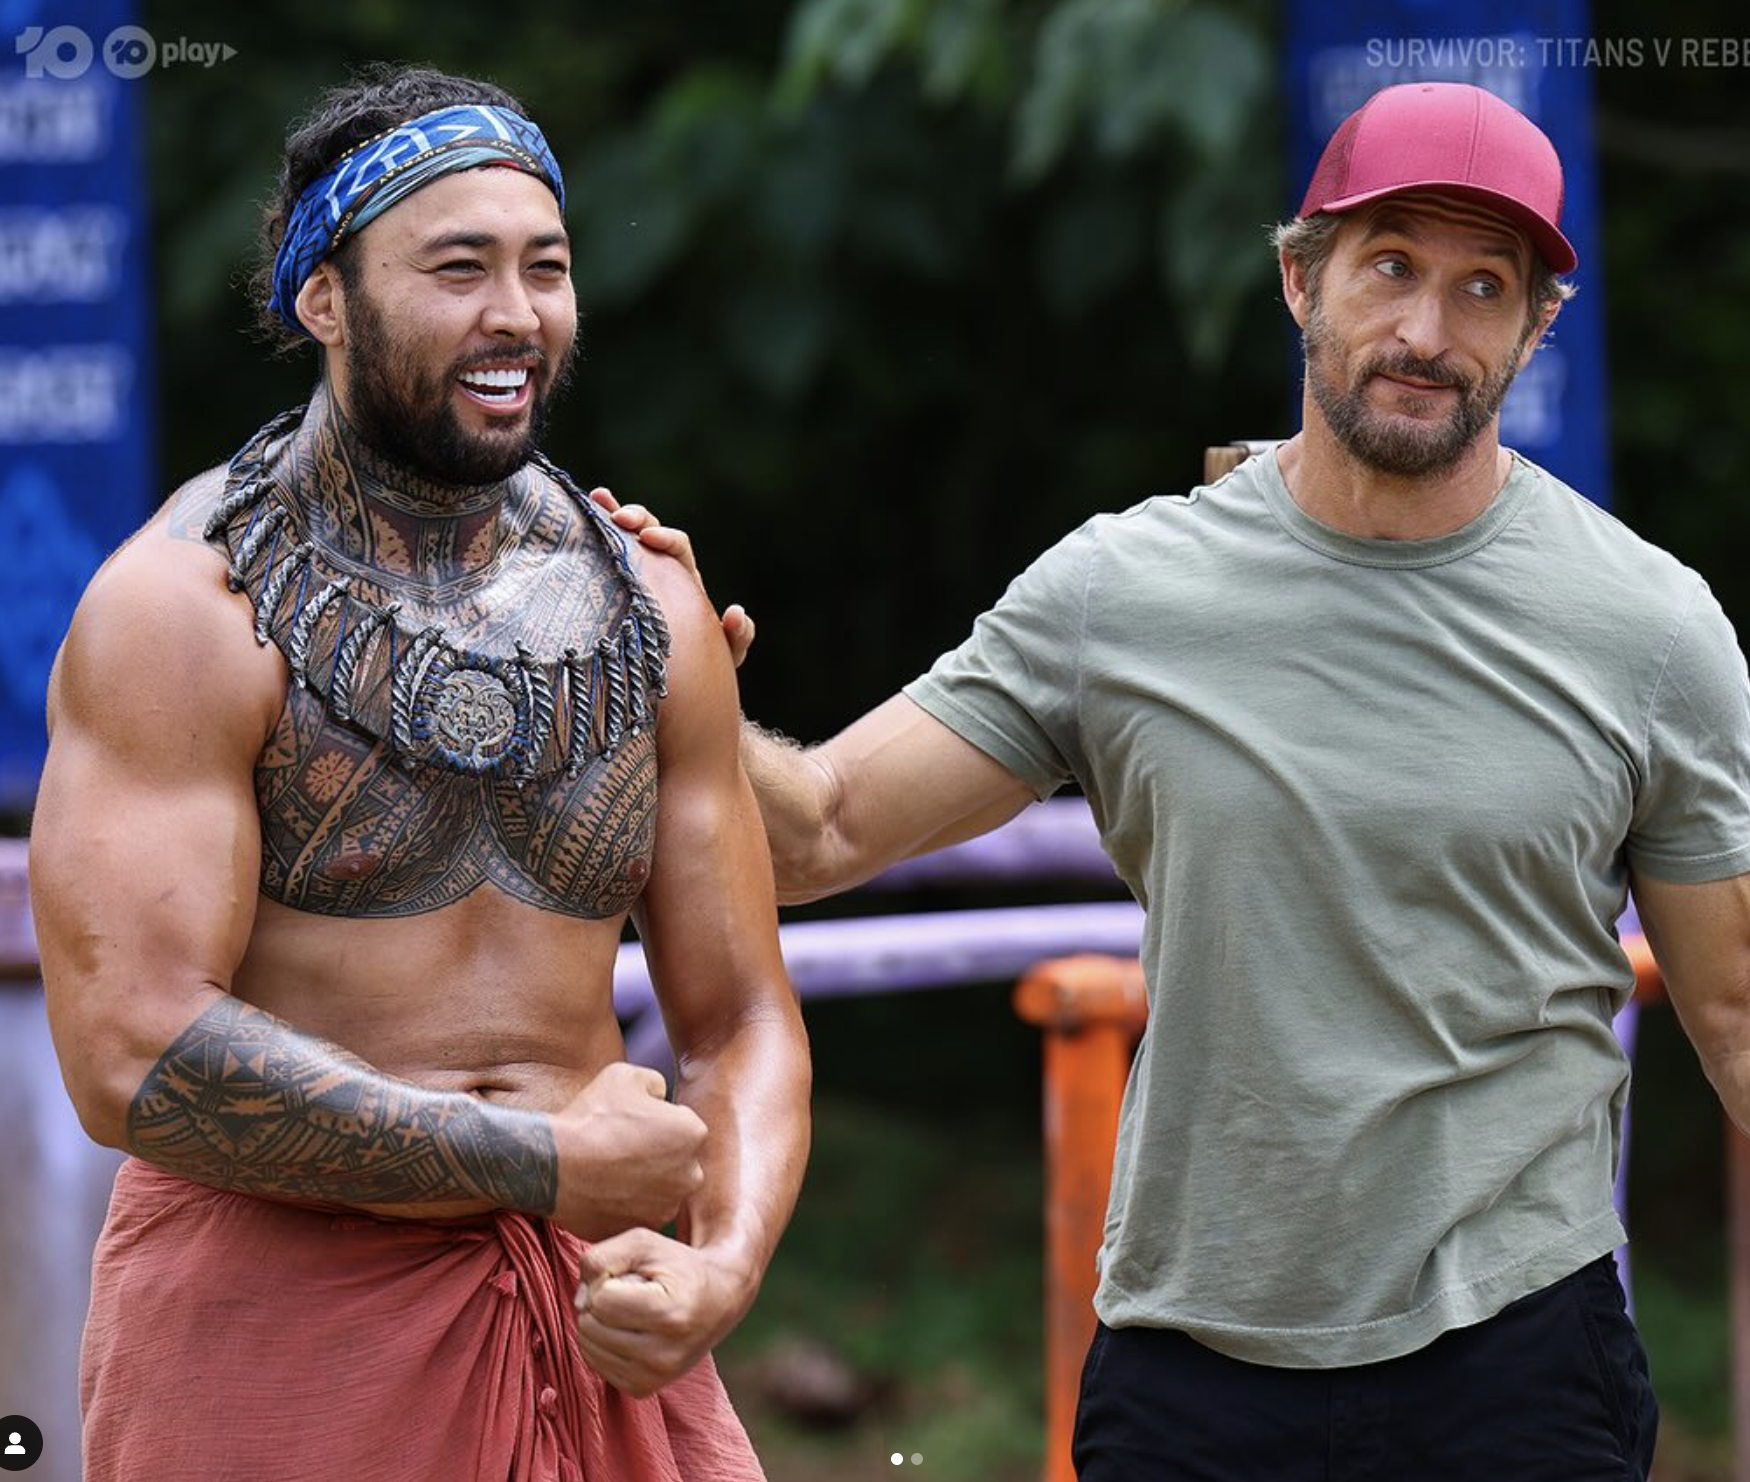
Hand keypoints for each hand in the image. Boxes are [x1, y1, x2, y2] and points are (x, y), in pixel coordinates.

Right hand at [550, 1062, 707, 1240]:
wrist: (555, 1165)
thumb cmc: (591, 1117)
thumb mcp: (625, 1075)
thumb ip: (655, 1083)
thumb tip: (661, 1096)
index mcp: (693, 1133)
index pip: (682, 1125)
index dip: (656, 1122)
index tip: (630, 1124)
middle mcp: (691, 1173)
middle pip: (678, 1161)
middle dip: (657, 1155)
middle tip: (621, 1148)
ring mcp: (668, 1206)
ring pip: (661, 1190)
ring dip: (644, 1182)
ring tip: (609, 1170)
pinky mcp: (644, 1228)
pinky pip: (641, 1213)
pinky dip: (628, 1205)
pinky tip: (604, 1191)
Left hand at [574, 1227, 754, 1395]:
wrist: (719, 1299)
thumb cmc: (678, 1266)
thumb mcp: (644, 1243)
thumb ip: (601, 1258)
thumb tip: (578, 1301)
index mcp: (669, 1315)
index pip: (600, 1300)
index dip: (607, 1279)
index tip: (632, 1276)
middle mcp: (663, 1355)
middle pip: (590, 1325)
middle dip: (600, 1302)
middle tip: (630, 1293)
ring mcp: (654, 1377)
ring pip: (587, 1347)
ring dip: (599, 1322)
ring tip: (631, 1311)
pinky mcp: (643, 1389)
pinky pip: (595, 1364)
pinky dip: (603, 1343)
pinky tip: (629, 1329)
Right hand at [590, 488, 754, 668]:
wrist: (681, 682)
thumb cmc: (706, 666)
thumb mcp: (726, 654)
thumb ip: (739, 635)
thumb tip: (736, 611)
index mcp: (687, 581)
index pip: (678, 548)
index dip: (665, 538)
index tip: (647, 538)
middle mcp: (663, 573)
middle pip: (651, 532)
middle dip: (636, 519)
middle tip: (617, 517)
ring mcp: (638, 579)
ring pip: (626, 540)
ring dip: (611, 516)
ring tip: (595, 500)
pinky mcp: (615, 591)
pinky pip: (605, 559)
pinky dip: (594, 537)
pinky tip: (577, 521)